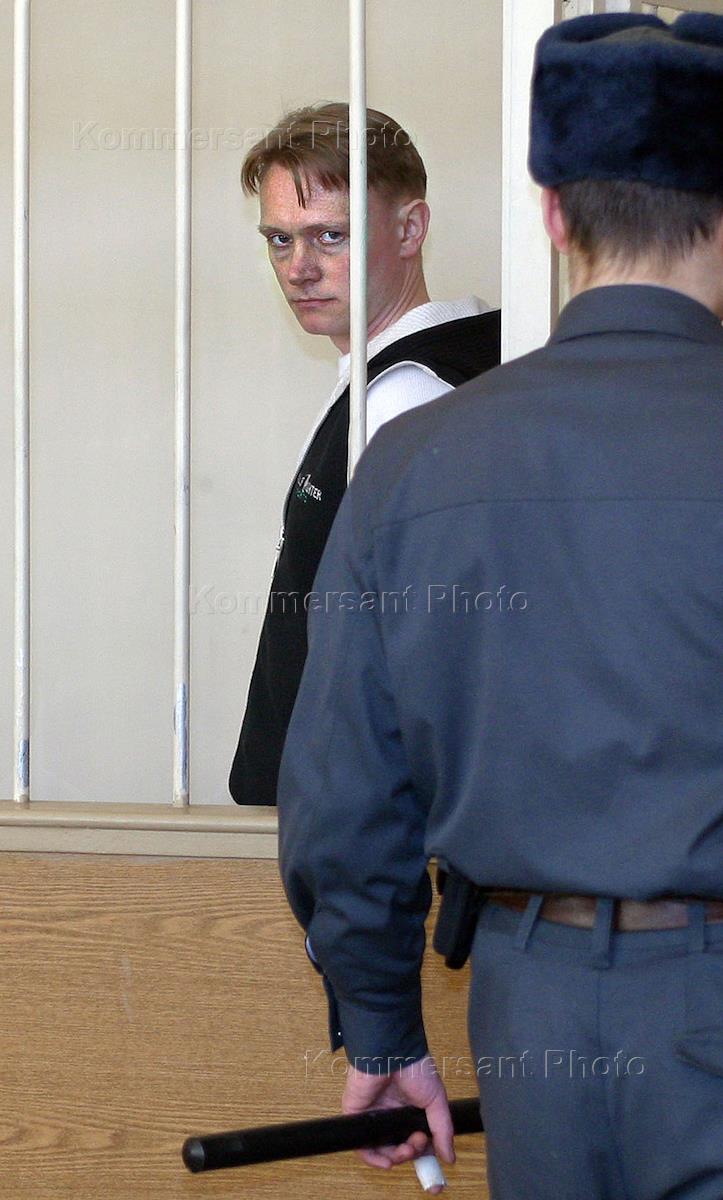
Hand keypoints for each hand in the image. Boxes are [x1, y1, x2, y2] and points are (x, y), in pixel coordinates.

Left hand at [341, 1054, 454, 1191]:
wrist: (392, 1052)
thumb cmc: (414, 1067)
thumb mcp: (436, 1100)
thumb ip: (442, 1130)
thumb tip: (449, 1157)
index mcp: (410, 1110)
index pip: (417, 1141)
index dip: (424, 1157)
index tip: (435, 1176)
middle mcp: (392, 1115)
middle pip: (400, 1149)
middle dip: (411, 1154)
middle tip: (417, 1146)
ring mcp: (375, 1116)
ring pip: (383, 1150)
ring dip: (396, 1158)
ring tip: (405, 1150)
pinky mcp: (357, 1115)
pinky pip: (362, 1145)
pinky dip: (373, 1159)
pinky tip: (387, 1162)